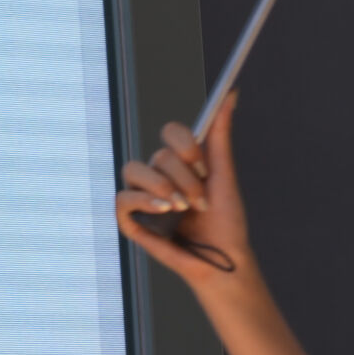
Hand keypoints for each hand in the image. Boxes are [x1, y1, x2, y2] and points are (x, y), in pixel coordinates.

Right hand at [115, 90, 249, 287]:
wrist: (222, 261)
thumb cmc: (225, 222)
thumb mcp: (224, 176)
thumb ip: (220, 135)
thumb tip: (231, 93)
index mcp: (182, 162)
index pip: (170, 132)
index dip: (183, 143)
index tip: (201, 164)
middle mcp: (160, 174)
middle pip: (158, 155)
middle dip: (184, 179)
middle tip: (199, 201)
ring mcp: (144, 196)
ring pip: (133, 169)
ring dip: (161, 187)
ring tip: (179, 207)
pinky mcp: (131, 219)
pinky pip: (122, 198)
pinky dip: (141, 202)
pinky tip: (162, 212)